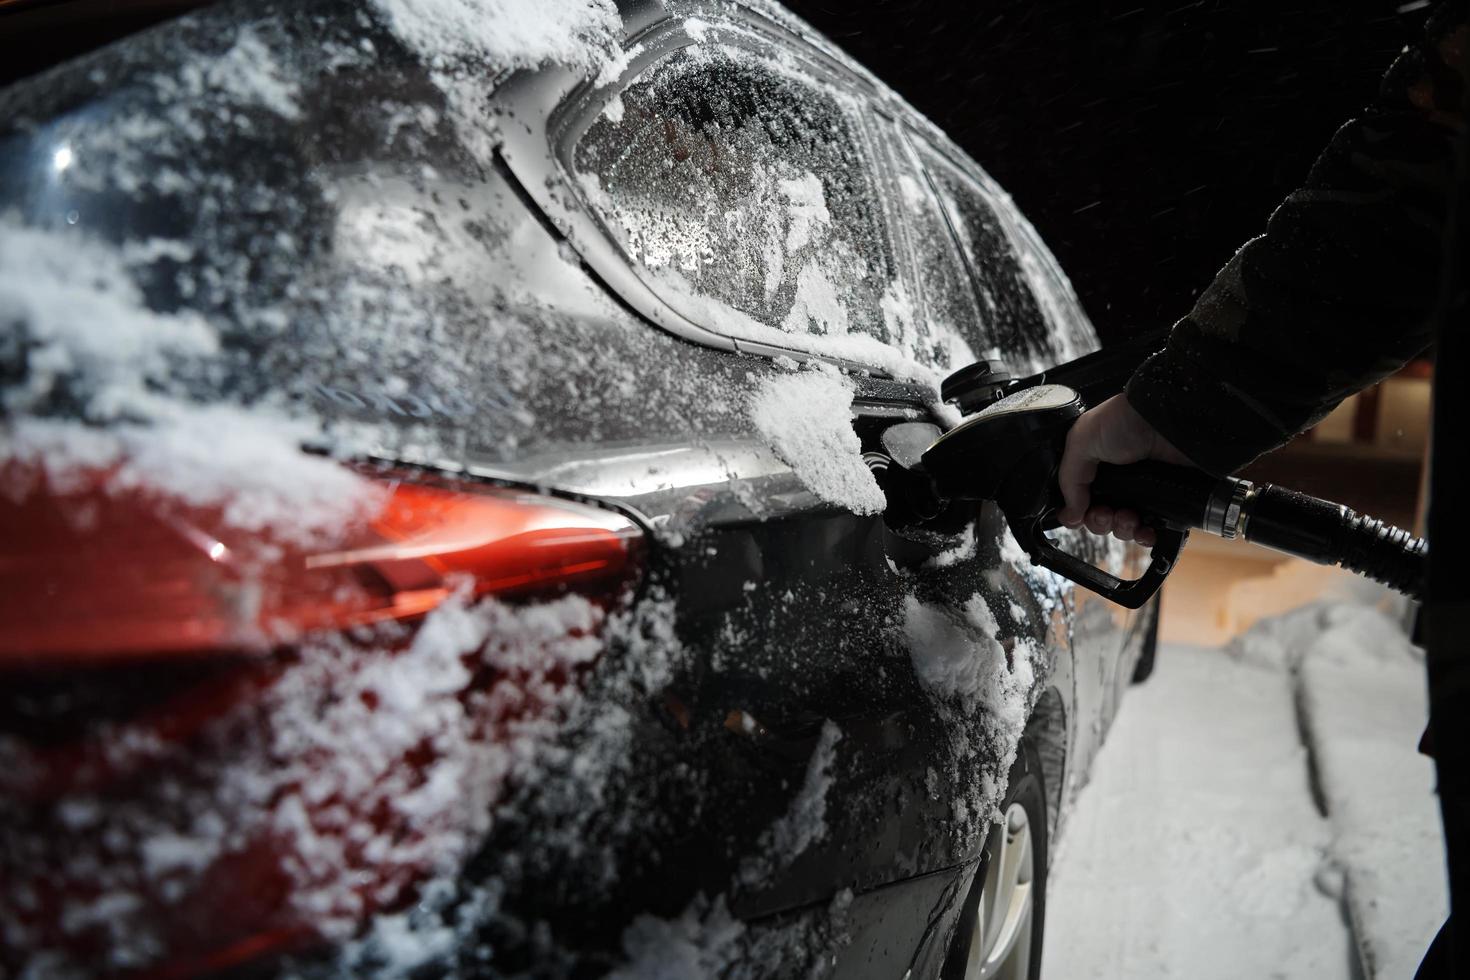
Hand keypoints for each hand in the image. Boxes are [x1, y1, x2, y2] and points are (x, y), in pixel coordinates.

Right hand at [1056, 394, 1191, 545]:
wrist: (1167, 421)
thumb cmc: (1125, 420)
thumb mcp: (1081, 441)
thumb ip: (1069, 479)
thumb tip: (1069, 515)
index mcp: (1094, 465)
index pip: (1079, 499)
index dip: (1077, 511)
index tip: (1079, 513)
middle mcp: (1116, 480)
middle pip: (1099, 517)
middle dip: (1099, 522)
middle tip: (1105, 513)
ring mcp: (1141, 491)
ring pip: (1123, 526)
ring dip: (1121, 529)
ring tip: (1128, 517)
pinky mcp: (1165, 501)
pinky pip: (1152, 530)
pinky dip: (1145, 536)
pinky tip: (1144, 530)